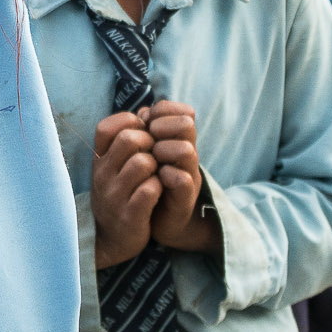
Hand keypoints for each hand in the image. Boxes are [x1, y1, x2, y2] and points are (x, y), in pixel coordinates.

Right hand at [90, 112, 160, 267]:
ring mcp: (114, 195)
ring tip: (157, 175)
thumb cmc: (118, 195)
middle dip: (150, 142)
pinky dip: (160, 187)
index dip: (130, 123)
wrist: (112, 239)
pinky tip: (158, 192)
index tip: (143, 134)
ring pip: (143, 163)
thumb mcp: (112, 167)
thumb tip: (147, 110)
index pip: (106, 127)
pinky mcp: (130, 214)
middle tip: (155, 155)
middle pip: (129, 139)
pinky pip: (151, 189)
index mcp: (98, 160)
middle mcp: (101, 175)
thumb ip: (125, 141)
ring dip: (157, 167)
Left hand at [142, 102, 220, 254]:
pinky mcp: (184, 197)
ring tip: (151, 160)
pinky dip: (166, 176)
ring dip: (163, 151)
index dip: (163, 111)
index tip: (146, 122)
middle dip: (163, 127)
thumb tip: (142, 112)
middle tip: (148, 139)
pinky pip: (183, 180)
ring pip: (186, 149)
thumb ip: (145, 131)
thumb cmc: (149, 182)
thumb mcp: (145, 153)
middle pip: (187, 124)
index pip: (183, 112)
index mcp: (177, 141)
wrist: (156, 221)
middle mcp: (187, 154)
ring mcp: (188, 174)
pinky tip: (155, 179)